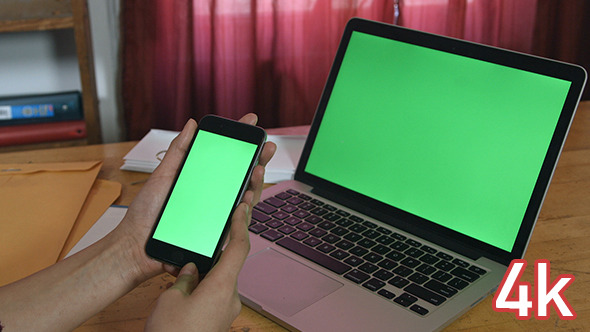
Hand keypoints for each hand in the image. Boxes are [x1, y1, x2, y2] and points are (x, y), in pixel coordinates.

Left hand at [112, 113, 275, 280]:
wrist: (136, 246)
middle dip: (258, 159)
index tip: (251, 123)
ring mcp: (216, 215)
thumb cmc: (146, 214)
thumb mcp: (163, 175)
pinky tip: (247, 195)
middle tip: (266, 145)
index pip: (226, 159)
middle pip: (242, 177)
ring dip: (256, 182)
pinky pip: (236, 222)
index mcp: (202, 181)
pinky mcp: (216, 234)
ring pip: (245, 198)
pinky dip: (245, 208)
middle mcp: (212, 197)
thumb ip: (179, 150)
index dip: (241, 142)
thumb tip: (192, 124)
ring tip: (258, 168)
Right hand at [145, 201, 252, 330]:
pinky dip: (204, 285)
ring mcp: (225, 311)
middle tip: (209, 232)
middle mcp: (230, 298)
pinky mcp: (218, 320)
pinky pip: (215, 294)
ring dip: (207, 271)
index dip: (241, 224)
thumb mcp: (171, 299)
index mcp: (221, 287)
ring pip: (220, 281)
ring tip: (186, 267)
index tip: (243, 206)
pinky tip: (187, 287)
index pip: (238, 248)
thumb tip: (191, 269)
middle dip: (218, 250)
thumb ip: (184, 278)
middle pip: (229, 264)